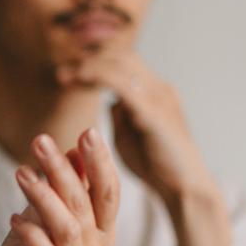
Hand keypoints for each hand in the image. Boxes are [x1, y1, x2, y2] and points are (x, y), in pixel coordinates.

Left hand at [0, 129, 117, 245]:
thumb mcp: (47, 209)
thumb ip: (67, 184)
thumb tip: (77, 149)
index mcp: (101, 232)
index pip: (108, 192)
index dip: (100, 163)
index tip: (88, 132)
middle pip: (85, 204)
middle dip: (64, 170)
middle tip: (40, 141)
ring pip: (67, 227)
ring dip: (43, 196)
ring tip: (21, 172)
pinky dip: (30, 232)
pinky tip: (13, 217)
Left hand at [56, 51, 230, 245]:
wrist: (184, 188)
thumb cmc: (156, 165)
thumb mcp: (130, 135)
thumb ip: (120, 115)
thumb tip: (108, 101)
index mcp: (154, 92)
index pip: (123, 63)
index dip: (94, 63)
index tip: (66, 74)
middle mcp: (159, 89)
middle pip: (121, 57)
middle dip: (89, 60)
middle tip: (61, 73)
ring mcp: (158, 98)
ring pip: (121, 64)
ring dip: (89, 66)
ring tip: (65, 76)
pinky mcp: (153, 113)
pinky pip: (123, 84)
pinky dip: (99, 75)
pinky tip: (80, 77)